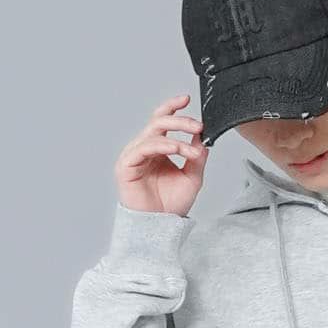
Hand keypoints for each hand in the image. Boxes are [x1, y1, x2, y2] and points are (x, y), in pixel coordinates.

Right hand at [115, 93, 205, 217]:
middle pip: (159, 122)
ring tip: (192, 151)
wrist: (160, 228)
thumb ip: (197, 157)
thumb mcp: (192, 178)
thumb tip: (202, 137)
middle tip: (198, 126)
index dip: (173, 107)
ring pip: (153, 133)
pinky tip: (177, 149)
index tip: (187, 99)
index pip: (163, 120)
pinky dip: (162, 145)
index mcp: (158, 149)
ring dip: (176, 138)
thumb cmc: (171, 206)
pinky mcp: (126, 165)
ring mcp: (134, 155)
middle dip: (180, 121)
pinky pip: (144, 147)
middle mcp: (144, 149)